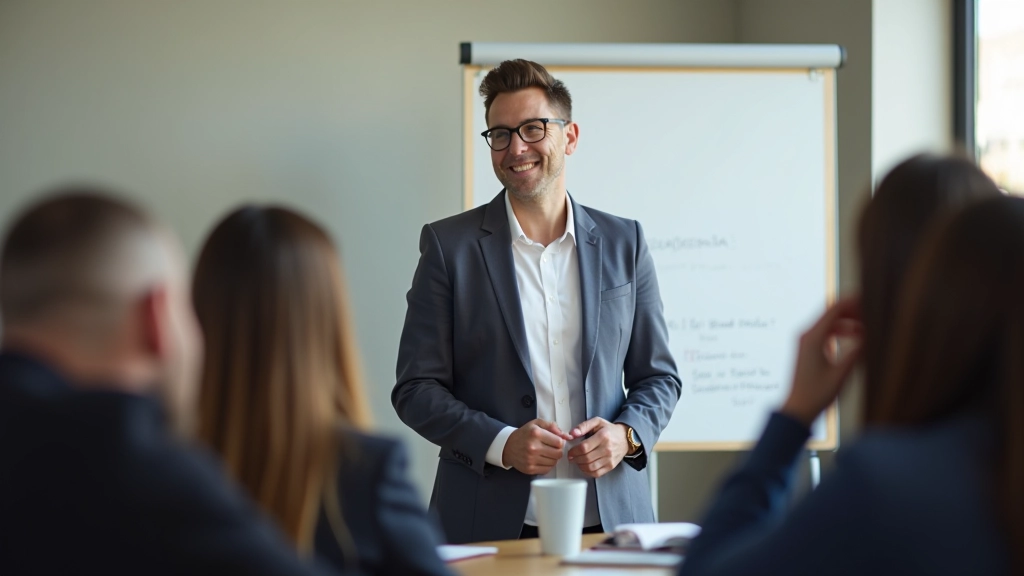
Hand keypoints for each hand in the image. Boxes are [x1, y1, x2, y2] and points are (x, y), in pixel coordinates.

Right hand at [502, 419, 572, 474]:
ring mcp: (531, 459)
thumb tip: (566, 435)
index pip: (559, 442)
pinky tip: (543, 459)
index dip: (560, 442)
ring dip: (553, 458)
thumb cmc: (524, 434)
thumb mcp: (536, 424)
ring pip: (554, 462)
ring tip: (546, 453)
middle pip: (558, 453)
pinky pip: (547, 469)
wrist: (507, 446)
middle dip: (558, 450)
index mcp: (536, 433)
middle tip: (552, 448)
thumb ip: (552, 426)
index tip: (556, 441)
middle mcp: (533, 447)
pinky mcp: (530, 469)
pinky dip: (548, 465)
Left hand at [567, 418, 628, 477]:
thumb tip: (572, 434)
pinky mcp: (611, 466)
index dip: (574, 451)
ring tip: (577, 461)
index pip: (584, 447)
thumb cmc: (610, 430)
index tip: (570, 451)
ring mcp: (609, 459)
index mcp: (603, 436)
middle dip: (575, 459)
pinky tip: (584, 466)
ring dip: (580, 466)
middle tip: (571, 457)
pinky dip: (588, 472)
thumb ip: (583, 426)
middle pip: (586, 458)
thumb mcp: (597, 422)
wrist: (625, 438)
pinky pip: (596, 473)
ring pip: (590, 467)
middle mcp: (607, 449)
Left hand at [781, 296, 863, 425]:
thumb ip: (856, 351)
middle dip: (851, 311)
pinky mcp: (807, 349)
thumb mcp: (842, 373)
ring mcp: (805, 342)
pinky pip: (825, 333)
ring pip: (828, 323)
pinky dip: (839, 332)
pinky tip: (854, 338)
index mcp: (813, 338)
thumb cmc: (817, 393)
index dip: (852, 302)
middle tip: (871, 314)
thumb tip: (869, 335)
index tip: (869, 298)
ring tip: (867, 328)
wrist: (798, 408)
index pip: (834, 310)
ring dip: (847, 323)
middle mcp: (806, 335)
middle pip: (831, 314)